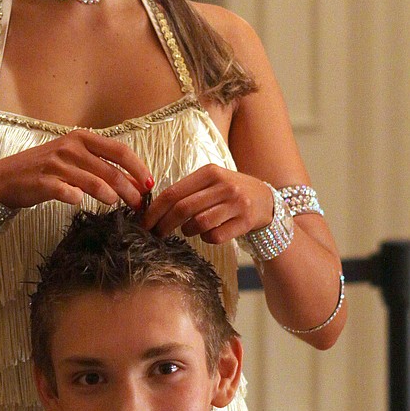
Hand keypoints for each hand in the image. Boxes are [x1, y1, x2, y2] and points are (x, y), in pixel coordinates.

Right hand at [0, 129, 152, 210]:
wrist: (6, 177)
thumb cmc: (44, 168)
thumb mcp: (73, 159)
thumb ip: (100, 165)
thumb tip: (133, 180)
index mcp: (81, 138)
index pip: (120, 151)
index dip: (138, 168)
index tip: (150, 184)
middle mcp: (71, 147)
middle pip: (110, 170)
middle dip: (129, 189)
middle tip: (139, 204)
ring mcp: (57, 164)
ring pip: (93, 181)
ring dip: (109, 195)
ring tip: (117, 204)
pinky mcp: (43, 181)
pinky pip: (66, 191)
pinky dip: (75, 197)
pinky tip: (80, 202)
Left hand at [142, 165, 273, 243]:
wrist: (265, 199)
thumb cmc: (228, 191)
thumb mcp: (210, 181)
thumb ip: (186, 190)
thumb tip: (152, 208)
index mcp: (209, 172)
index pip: (173, 192)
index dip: (154, 210)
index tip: (143, 222)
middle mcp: (223, 185)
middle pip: (182, 209)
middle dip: (163, 224)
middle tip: (156, 234)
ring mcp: (236, 203)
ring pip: (198, 223)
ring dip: (186, 231)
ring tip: (187, 230)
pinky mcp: (244, 221)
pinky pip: (215, 236)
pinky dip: (206, 238)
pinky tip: (208, 233)